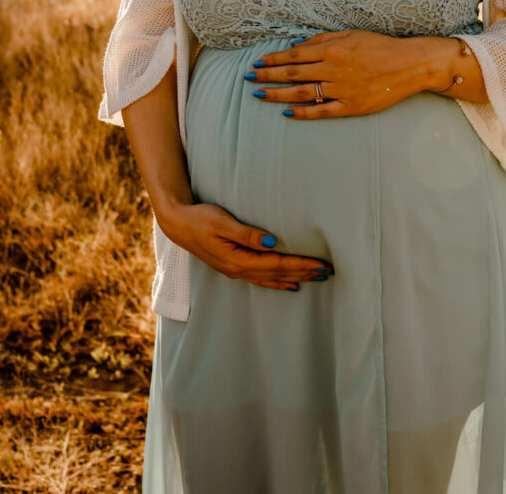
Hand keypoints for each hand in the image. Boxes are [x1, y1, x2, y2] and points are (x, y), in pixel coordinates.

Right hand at [160, 201, 333, 291]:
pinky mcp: (234, 266)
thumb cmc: (200, 218)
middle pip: (278, 274)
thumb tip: (272, 242)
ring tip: (316, 279)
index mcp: (238, 260)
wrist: (177, 224)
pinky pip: (262, 280)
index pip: (277, 264)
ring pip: (272, 279)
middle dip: (304, 273)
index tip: (321, 264)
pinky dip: (278, 283)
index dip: (300, 265)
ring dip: (295, 278)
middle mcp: (239, 270)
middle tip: (328, 272)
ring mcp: (236, 271)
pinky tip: (289, 285)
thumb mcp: (222, 222)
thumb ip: (246, 233)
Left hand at [243, 28, 432, 118]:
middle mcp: (333, 69)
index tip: (257, 63)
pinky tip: (287, 113)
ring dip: (278, 94)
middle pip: (293, 74)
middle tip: (248, 79)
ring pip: (302, 93)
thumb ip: (323, 40)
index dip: (273, 60)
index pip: (294, 55)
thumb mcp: (351, 34)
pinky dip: (303, 113)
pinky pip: (322, 111)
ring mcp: (342, 89)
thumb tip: (297, 46)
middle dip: (267, 76)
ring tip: (259, 95)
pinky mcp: (351, 106)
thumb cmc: (380, 46)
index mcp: (333, 49)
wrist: (410, 65)